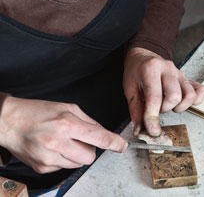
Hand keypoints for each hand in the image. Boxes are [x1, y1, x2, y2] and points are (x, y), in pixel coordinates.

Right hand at [0, 96, 127, 173]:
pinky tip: (52, 147)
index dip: (114, 142)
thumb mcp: (66, 107)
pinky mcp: (42, 168)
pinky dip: (63, 158)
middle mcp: (58, 142)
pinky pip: (63, 167)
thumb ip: (87, 120)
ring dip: (76, 154)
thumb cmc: (37, 111)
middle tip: (78, 137)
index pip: (98, 137)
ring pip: (78, 164)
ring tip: (62, 140)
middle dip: (90, 148)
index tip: (121, 146)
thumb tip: (102, 132)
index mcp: (67, 123)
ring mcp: (49, 158)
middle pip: (90, 156)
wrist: (10, 122)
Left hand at [123, 47, 203, 136]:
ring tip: (167, 103)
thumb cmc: (135, 72)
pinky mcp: (187, 78)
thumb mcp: (129, 89)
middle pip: (174, 97)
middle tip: (156, 106)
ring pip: (189, 96)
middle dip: (164, 109)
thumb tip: (140, 130)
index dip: (153, 116)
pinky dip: (194, 100)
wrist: (142, 57)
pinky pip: (200, 90)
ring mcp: (179, 73)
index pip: (154, 97)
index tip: (152, 130)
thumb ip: (135, 110)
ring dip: (178, 106)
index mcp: (150, 69)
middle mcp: (168, 69)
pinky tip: (182, 101)